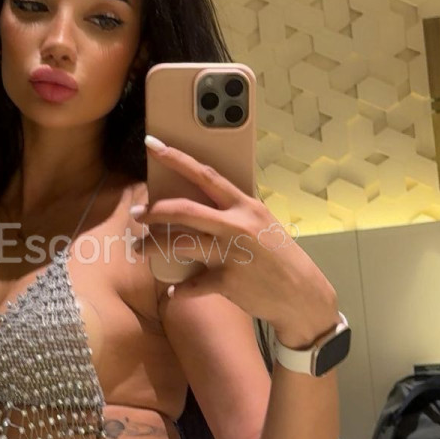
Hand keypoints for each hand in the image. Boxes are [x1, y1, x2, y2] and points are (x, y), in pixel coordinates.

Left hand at [134, 136, 339, 343]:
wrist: (302, 294)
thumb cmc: (281, 257)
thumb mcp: (263, 224)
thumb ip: (236, 213)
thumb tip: (205, 205)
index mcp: (245, 207)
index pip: (206, 175)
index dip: (176, 158)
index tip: (153, 144)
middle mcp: (236, 226)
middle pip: (184, 210)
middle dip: (153, 211)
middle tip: (137, 213)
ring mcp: (230, 254)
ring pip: (178, 244)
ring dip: (152, 246)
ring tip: (140, 248)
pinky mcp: (227, 282)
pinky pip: (191, 285)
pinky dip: (179, 290)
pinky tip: (172, 290)